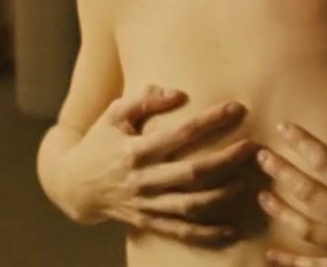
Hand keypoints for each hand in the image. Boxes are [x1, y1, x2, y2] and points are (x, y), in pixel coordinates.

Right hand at [63, 84, 257, 245]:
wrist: (73, 185)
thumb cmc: (99, 142)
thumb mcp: (114, 114)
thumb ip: (144, 99)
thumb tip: (178, 93)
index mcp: (135, 150)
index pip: (181, 133)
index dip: (210, 120)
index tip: (236, 107)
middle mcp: (142, 179)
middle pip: (193, 172)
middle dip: (227, 159)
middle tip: (253, 148)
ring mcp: (146, 204)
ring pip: (191, 204)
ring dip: (223, 195)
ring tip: (247, 181)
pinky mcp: (147, 221)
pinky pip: (181, 231)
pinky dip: (208, 233)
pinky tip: (232, 229)